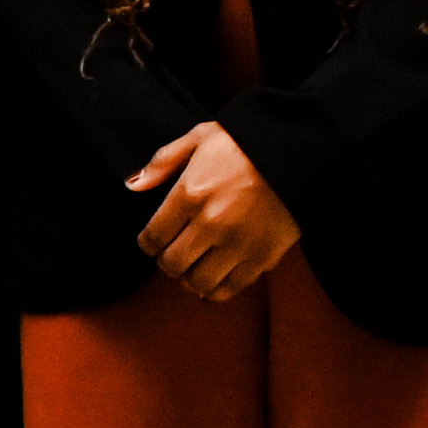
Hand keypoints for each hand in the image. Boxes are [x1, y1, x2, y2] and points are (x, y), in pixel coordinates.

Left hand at [125, 120, 299, 300]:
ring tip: (194, 265)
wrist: (295, 151)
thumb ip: (163, 162)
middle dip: (167, 261)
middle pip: (172, 265)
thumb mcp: (198, 138)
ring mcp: (237, 244)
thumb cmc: (243, 142)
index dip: (147, 243)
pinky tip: (215, 276)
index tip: (152, 241)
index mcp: (189, 194)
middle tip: (173, 252)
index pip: (153, 238)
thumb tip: (133, 185)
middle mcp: (210, 224)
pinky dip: (217, 289)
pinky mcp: (262, 257)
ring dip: (190, 278)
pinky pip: (231, 288)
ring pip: (199, 283)